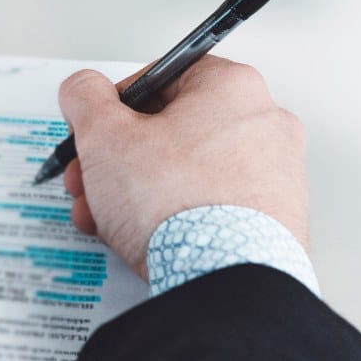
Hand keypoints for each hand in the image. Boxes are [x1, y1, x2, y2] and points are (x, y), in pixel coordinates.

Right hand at [59, 56, 308, 279]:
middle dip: (119, 159)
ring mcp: (276, 174)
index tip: (94, 130)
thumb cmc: (178, 205)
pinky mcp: (275, 219)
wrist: (225, 283)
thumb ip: (85, 98)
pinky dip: (177, 217)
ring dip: (138, 191)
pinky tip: (145, 239)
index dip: (115, 107)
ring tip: (106, 220)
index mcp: (233, 87)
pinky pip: (214, 206)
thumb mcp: (104, 136)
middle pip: (172, 130)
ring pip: (188, 172)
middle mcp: (265, 124)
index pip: (162, 77)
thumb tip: (83, 88)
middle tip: (90, 181)